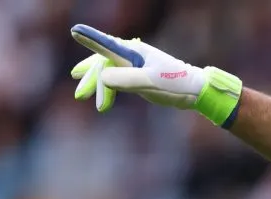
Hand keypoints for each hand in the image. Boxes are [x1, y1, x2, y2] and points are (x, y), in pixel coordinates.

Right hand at [68, 24, 241, 126]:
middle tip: (80, 94)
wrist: (195, 91)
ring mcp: (134, 66)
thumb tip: (103, 77)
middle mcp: (132, 55)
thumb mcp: (150, 81)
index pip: (107, 44)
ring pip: (108, 71)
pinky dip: (106, 87)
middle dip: (91, 78)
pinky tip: (101, 95)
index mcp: (134, 52)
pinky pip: (116, 79)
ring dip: (96, 84)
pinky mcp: (138, 77)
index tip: (75, 31)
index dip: (90, 39)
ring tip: (82, 96)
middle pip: (103, 62)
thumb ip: (126, 78)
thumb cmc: (176, 83)